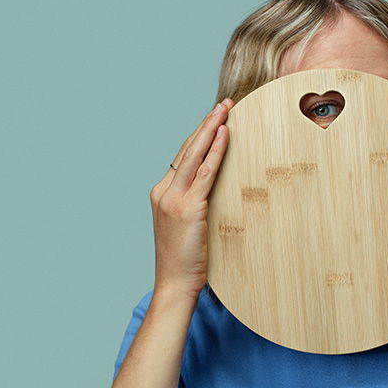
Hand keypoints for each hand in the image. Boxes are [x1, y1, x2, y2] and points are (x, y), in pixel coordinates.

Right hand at [150, 97, 233, 300]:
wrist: (174, 284)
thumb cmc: (186, 260)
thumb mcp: (187, 226)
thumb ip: (196, 203)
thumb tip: (217, 188)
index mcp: (161, 193)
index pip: (182, 155)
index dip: (199, 135)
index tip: (214, 118)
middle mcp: (163, 191)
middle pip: (187, 148)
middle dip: (206, 123)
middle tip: (224, 104)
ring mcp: (173, 198)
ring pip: (194, 154)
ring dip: (212, 128)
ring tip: (226, 109)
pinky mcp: (187, 207)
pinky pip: (205, 172)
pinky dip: (216, 150)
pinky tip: (226, 134)